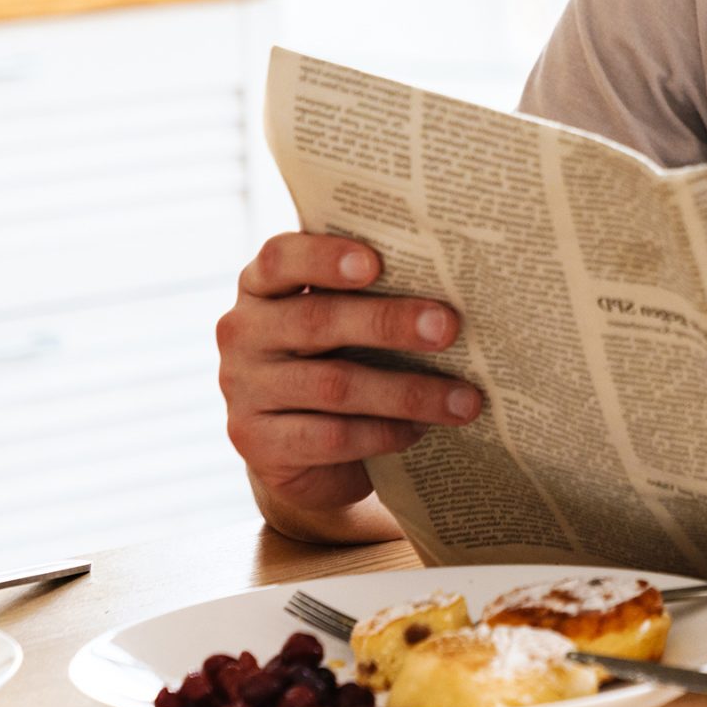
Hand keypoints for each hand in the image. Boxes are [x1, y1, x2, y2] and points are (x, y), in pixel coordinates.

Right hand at [217, 234, 482, 526]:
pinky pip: (330, 437)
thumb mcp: (341, 320)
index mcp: (261, 287)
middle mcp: (243, 332)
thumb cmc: (336, 358)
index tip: (375, 262)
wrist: (300, 448)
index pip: (280, 258)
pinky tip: (421, 430)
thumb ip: (371, 293)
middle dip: (389, 323)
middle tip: (448, 327)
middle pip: (317, 321)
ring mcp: (244, 391)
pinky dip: (384, 433)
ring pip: (334, 386)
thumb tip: (455, 285)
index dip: (324, 257)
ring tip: (464, 398)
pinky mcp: (259, 445)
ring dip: (407, 392)